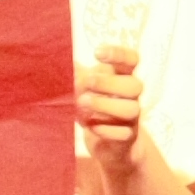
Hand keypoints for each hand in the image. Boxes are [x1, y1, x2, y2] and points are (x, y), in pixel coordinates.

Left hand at [77, 43, 145, 170]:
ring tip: (82, 102)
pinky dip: (105, 129)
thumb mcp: (85, 85)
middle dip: (108, 83)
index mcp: (123, 77)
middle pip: (135, 85)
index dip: (119, 54)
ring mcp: (132, 118)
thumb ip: (75, 72)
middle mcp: (132, 96)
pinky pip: (123, 133)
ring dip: (105, 105)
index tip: (96, 52)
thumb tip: (59, 57)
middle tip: (86, 82)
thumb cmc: (95, 105)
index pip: (132, 60)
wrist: (108, 143)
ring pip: (131, 110)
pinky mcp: (127, 137)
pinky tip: (90, 126)